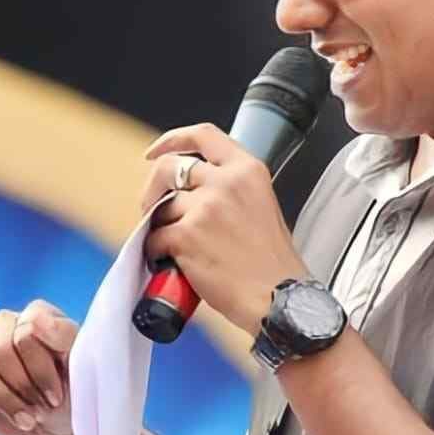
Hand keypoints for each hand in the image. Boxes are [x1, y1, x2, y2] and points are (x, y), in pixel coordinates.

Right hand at [0, 299, 78, 434]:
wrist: (63, 430)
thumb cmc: (78, 394)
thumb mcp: (81, 365)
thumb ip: (63, 335)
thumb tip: (32, 317)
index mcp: (38, 317)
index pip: (24, 331)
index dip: (39, 368)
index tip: (57, 396)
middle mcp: (7, 328)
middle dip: (21, 386)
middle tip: (42, 409)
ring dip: (0, 397)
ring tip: (26, 418)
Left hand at [140, 123, 307, 335]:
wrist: (280, 299)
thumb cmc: (273, 264)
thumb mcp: (262, 206)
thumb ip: (232, 188)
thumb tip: (191, 188)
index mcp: (248, 171)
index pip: (203, 135)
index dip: (173, 140)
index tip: (156, 151)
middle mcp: (226, 182)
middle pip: (168, 167)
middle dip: (153, 187)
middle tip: (153, 207)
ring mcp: (205, 208)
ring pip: (161, 207)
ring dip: (161, 227)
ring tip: (178, 247)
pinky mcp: (186, 235)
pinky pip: (154, 237)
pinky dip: (157, 252)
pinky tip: (174, 264)